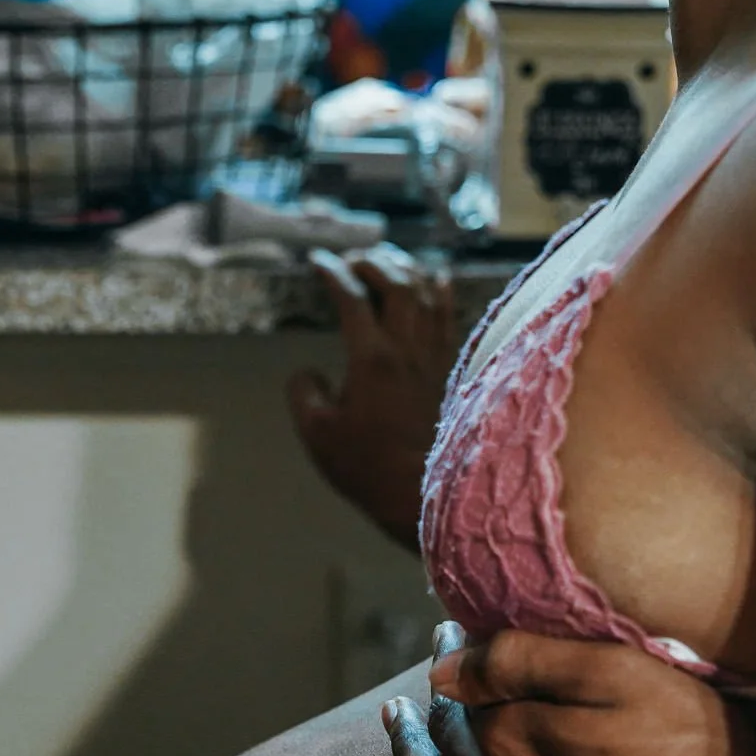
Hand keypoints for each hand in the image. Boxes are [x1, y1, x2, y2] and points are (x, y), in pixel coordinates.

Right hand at [288, 244, 460, 550]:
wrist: (421, 495)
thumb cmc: (365, 466)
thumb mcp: (316, 432)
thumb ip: (304, 392)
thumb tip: (309, 372)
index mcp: (372, 357)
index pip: (351, 299)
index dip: (332, 273)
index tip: (317, 262)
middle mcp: (407, 348)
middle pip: (396, 285)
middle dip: (372, 264)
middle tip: (352, 261)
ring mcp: (434, 358)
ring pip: (428, 296)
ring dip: (407, 272)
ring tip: (389, 263)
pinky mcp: (450, 371)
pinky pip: (451, 319)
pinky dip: (442, 293)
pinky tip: (437, 281)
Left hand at [369, 625, 755, 755]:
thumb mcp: (630, 680)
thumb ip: (532, 663)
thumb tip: (447, 665)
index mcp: (515, 746)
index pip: (465, 695)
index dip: (457, 658)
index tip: (453, 630)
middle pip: (448, 748)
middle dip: (433, 705)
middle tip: (429, 670)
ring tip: (397, 721)